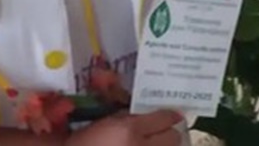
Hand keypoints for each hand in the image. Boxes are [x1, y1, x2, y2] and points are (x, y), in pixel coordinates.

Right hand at [66, 110, 182, 145]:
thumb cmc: (85, 144)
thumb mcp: (104, 124)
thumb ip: (125, 118)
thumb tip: (145, 117)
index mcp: (129, 129)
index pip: (164, 118)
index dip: (170, 116)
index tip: (173, 116)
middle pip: (173, 137)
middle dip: (171, 133)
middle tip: (166, 132)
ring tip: (159, 143)